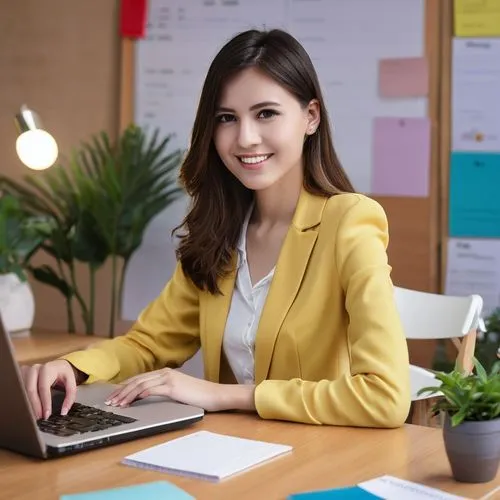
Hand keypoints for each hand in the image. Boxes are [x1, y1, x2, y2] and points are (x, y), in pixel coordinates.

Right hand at [19, 360, 79, 419]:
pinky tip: (28, 408)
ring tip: (34, 415)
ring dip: (28, 404)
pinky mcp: (21, 375)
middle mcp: (35, 369)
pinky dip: (23, 400)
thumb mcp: (71, 382)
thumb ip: (70, 396)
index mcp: (47, 369)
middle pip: (31, 390)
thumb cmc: (63, 373)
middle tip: (39, 417)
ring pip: (23, 391)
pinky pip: (20, 390)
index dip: (44, 402)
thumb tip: (64, 412)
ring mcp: (26, 372)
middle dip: (35, 406)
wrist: (57, 364)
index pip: (44, 388)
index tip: (46, 414)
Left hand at [105, 368, 224, 411]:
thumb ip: (164, 391)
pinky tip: (131, 401)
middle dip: (121, 391)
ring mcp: (169, 378)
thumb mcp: (178, 391)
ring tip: (116, 404)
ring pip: (141, 384)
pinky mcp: (173, 386)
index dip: (125, 386)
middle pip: (137, 380)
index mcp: (166, 373)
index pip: (140, 378)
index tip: (114, 395)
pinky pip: (151, 389)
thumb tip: (146, 398)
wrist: (215, 395)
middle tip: (109, 401)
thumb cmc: (199, 396)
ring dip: (126, 395)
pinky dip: (138, 394)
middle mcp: (165, 372)